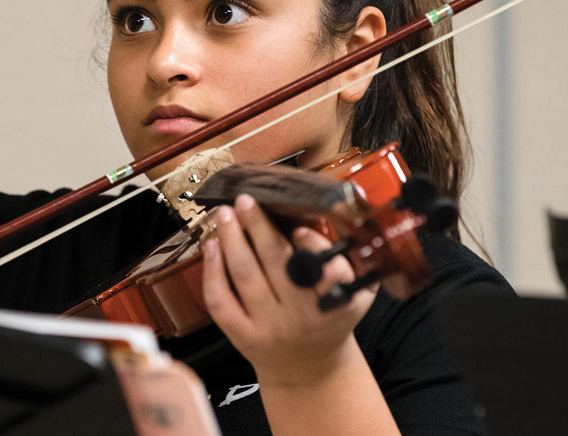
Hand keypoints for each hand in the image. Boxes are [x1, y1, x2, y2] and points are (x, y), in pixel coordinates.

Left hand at [201, 194, 375, 386]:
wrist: (308, 367)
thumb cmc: (329, 320)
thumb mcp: (354, 296)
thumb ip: (348, 266)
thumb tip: (318, 225)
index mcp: (335, 304)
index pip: (328, 273)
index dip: (312, 246)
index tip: (299, 227)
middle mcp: (301, 316)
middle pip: (276, 262)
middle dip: (259, 226)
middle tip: (247, 200)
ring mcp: (269, 327)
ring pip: (245, 275)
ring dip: (232, 238)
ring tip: (226, 214)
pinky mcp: (242, 335)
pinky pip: (221, 300)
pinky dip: (213, 270)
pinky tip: (213, 246)